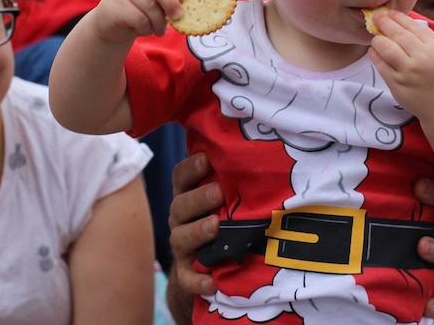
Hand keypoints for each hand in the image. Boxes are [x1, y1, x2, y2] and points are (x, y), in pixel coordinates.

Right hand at [91, 0, 183, 41]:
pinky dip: (146, 28)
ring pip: (149, 5)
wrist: (111, 25)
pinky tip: (144, 29)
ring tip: (159, 30)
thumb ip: (169, 2)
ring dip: (158, 22)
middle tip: (178, 16)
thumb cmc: (141, 13)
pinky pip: (139, 19)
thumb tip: (188, 8)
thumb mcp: (156, 5)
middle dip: (170, 1)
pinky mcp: (115, 5)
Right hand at [168, 152, 222, 295]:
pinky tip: (213, 282)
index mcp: (187, 196)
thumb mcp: (223, 199)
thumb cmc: (221, 219)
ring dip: (198, 232)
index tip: (206, 158)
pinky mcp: (186, 274)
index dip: (190, 168)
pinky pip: (188, 279)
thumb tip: (252, 150)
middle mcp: (180, 219)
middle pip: (180, 206)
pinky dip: (198, 281)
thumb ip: (228, 179)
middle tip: (218, 192)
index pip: (180, 178)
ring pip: (181, 238)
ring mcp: (182, 247)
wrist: (208, 269)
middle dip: (198, 198)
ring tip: (215, 226)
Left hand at [367, 11, 433, 121]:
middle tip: (376, 17)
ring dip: (377, 39)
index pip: (412, 26)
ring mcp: (408, 73)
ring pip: (386, 48)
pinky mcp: (396, 84)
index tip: (389, 13)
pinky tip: (373, 50)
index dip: (398, 17)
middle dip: (384, 23)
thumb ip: (423, 37)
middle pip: (397, 35)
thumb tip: (399, 19)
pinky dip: (374, 54)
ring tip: (375, 36)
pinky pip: (380, 65)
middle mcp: (421, 59)